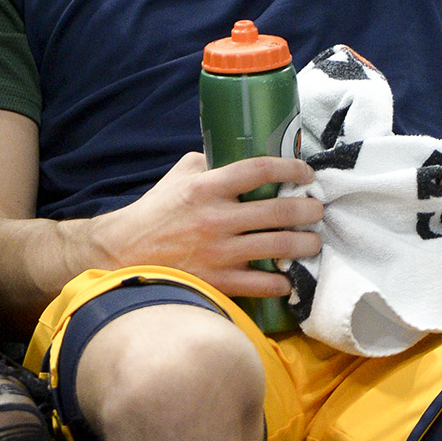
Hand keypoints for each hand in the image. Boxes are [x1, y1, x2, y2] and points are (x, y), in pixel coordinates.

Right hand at [93, 153, 321, 298]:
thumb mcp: (179, 176)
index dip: (292, 169)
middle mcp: (216, 218)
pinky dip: (283, 282)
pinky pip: (263, 284)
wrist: (125, 254)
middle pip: (280, 210)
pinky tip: (289, 278)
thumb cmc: (156, 213)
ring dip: (306, 244)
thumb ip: (211, 164)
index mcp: (206, 187)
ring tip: (312, 241)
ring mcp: (219, 253)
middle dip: (309, 209)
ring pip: (280, 247)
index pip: (260, 169)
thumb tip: (244, 156)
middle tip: (316, 210)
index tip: (307, 174)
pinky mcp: (218, 282)